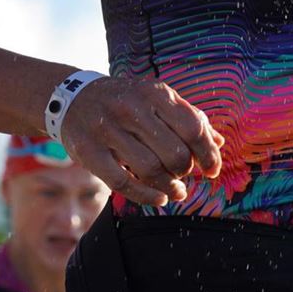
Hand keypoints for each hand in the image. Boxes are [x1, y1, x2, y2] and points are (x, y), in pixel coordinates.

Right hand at [61, 76, 222, 206]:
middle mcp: (131, 108)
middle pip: (174, 153)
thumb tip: (219, 142)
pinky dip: (146, 196)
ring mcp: (107, 129)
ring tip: (175, 190)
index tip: (212, 170)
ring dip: (169, 186)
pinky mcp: (89, 152)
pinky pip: (123, 182)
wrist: (73, 98)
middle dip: (186, 171)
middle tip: (184, 175)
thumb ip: (188, 118)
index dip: (208, 154)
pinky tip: (160, 199)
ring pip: (150, 169)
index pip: (192, 128)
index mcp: (154, 93)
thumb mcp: (157, 99)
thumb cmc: (126, 102)